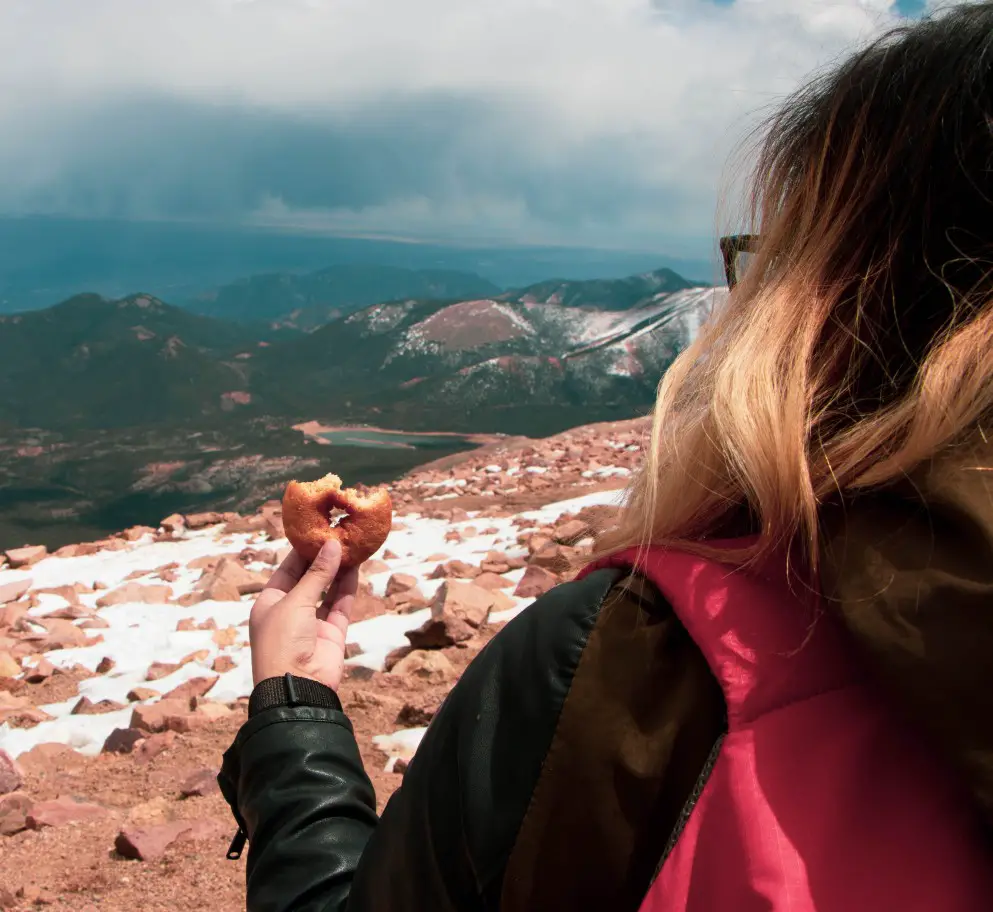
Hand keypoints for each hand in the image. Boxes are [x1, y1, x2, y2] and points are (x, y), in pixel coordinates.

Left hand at [248, 539, 359, 691]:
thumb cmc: (282, 641)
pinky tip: (355, 567)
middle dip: (323, 559)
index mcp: (270, 603)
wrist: (297, 686)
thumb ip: (317, 574)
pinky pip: (341, 605)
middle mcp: (290, 611)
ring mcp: (312, 623)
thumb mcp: (295, 601)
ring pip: (328, 591)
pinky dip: (348, 588)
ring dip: (338, 571)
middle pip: (309, 579)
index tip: (318, 531)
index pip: (287, 570)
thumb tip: (332, 545)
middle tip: (339, 534)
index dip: (303, 552)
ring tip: (351, 546)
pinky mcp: (332, 633)